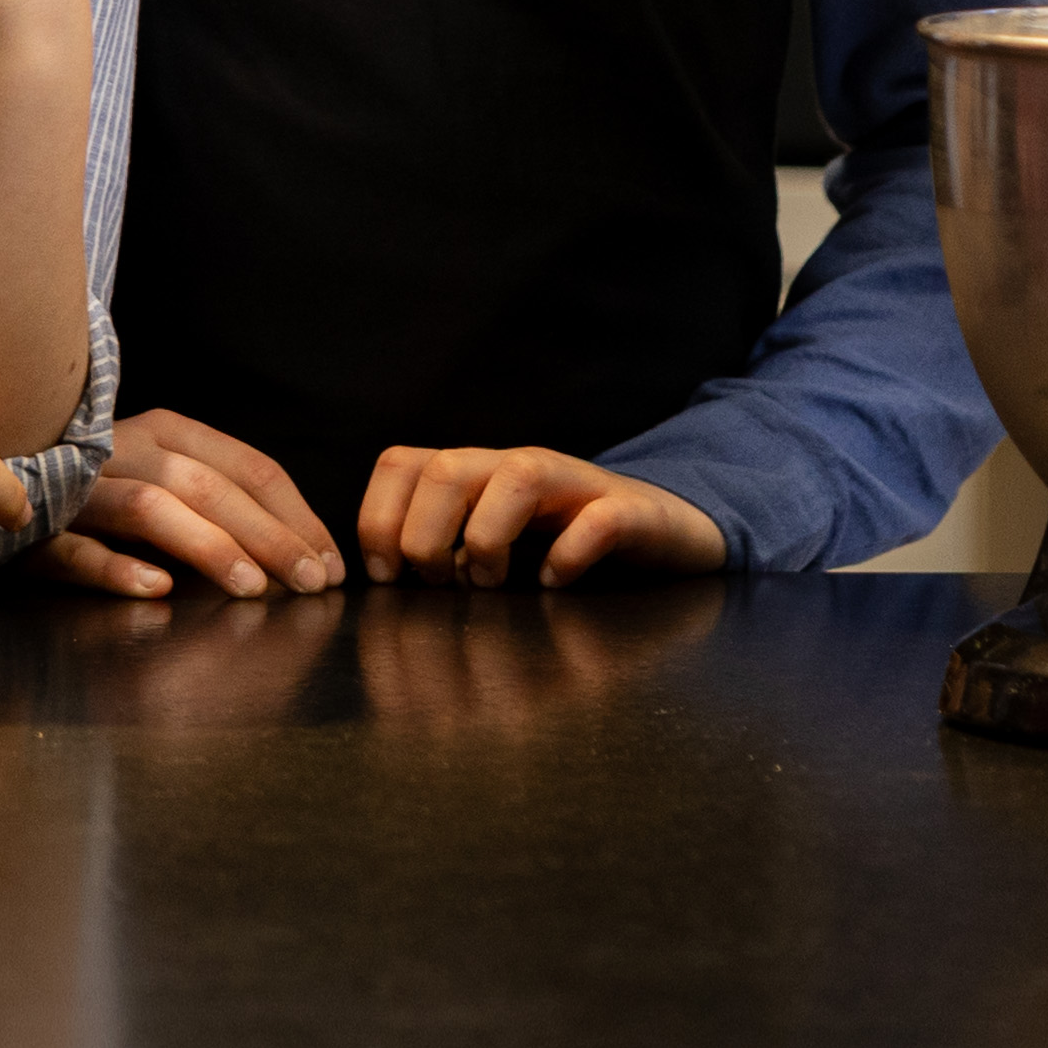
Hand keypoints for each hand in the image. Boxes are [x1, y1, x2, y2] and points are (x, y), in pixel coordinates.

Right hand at [40, 408, 344, 600]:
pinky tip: (156, 590)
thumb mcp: (163, 480)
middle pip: (209, 486)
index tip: (330, 563)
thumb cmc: (97, 492)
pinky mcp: (36, 532)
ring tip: (252, 588)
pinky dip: (117, 568)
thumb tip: (298, 554)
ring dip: (208, 547)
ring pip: (151, 509)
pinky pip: (76, 550)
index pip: (248, 466)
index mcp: (166, 431)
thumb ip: (217, 503)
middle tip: (311, 583)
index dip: (297, 515)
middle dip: (270, 536)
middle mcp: (125, 448)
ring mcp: (78, 488)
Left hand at [358, 446, 723, 587]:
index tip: (388, 577)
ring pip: (519, 475)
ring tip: (491, 583)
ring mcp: (578, 486)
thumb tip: (402, 582)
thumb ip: (450, 556)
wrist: (669, 530)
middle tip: (440, 583)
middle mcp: (521, 468)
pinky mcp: (632, 513)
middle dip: (424, 535)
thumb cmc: (571, 544)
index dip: (377, 519)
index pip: (402, 464)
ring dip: (489, 537)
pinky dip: (572, 554)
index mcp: (480, 475)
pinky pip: (601, 519)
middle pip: (446, 468)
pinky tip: (555, 583)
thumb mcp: (499, 547)